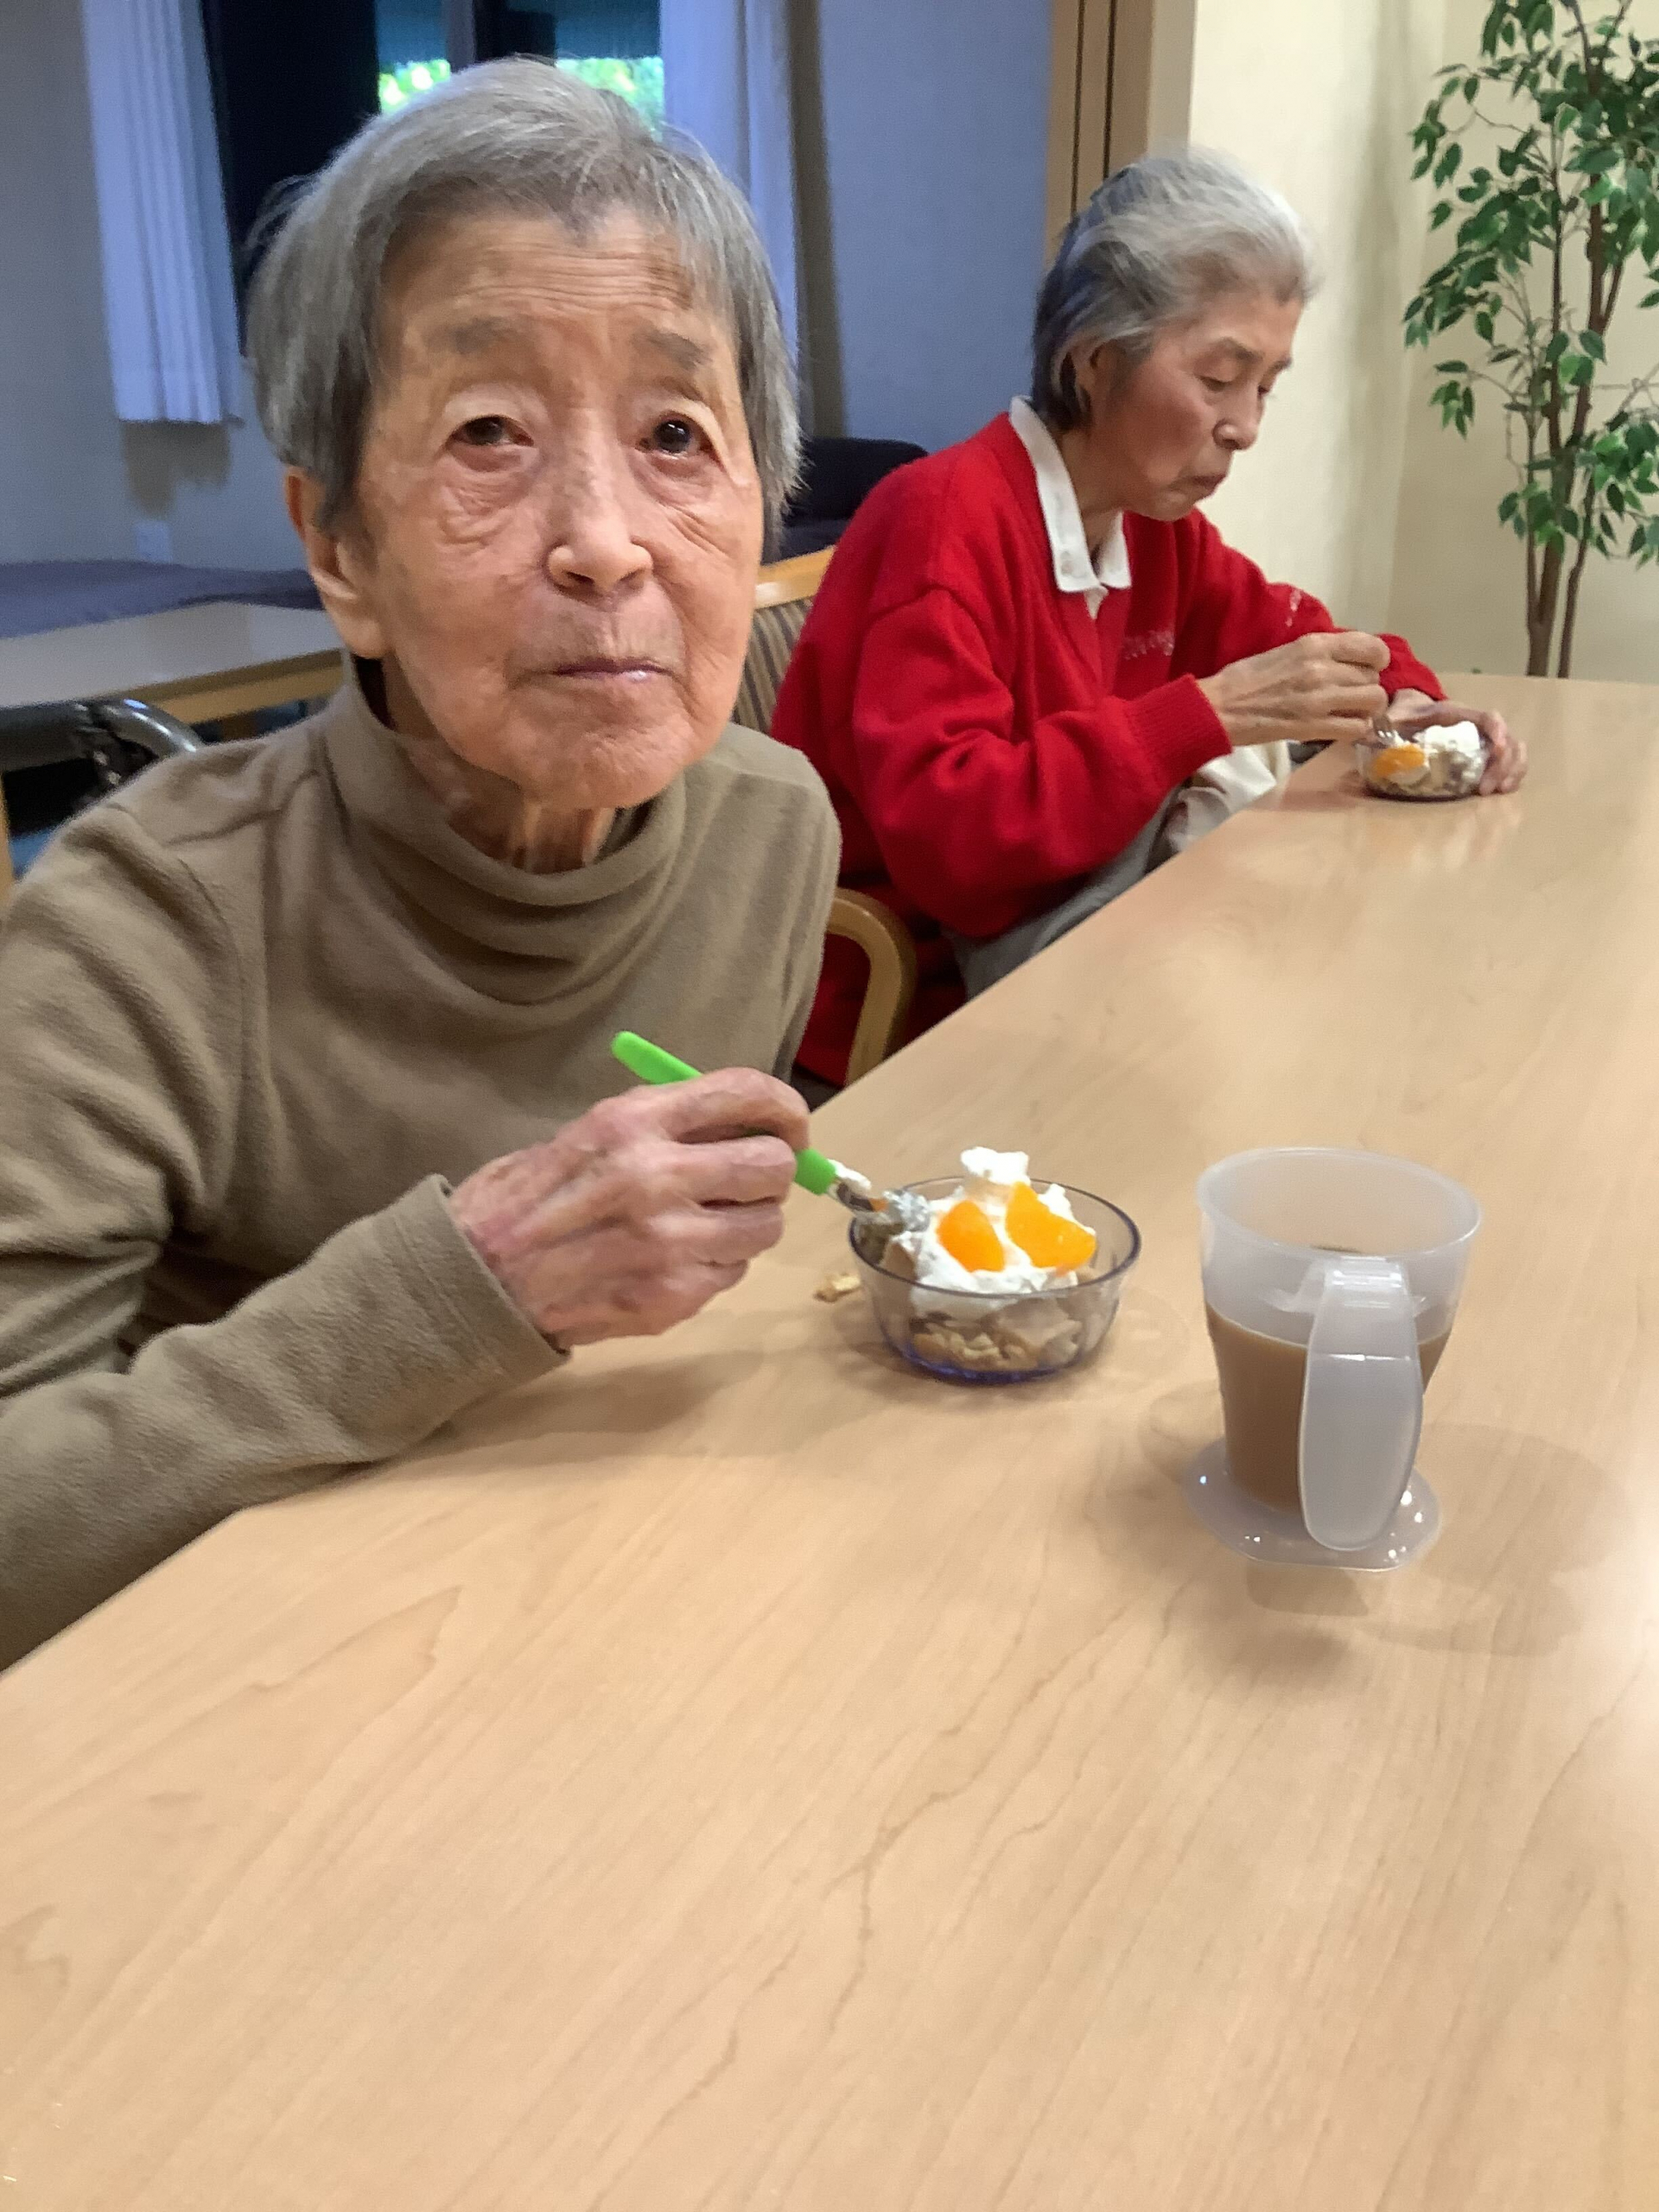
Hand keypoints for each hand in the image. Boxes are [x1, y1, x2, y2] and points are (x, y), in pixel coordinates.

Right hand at [450, 1069, 808, 1346]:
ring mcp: (670, 1243)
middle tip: (750, 1180)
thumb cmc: (529, 1197)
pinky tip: (671, 1261)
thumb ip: (665, 1124)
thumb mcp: (590, 1131)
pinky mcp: (672, 1296)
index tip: (789, 1125)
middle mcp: (658, 1176)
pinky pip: (733, 1272)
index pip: (747, 1093)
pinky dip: (715, 1265)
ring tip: (705, 1224)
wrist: (478, 1276)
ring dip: (748, 1223)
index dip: (786, 1108)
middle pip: (774, 1164)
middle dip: (772, 1171)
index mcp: (634, 1121)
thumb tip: (745, 1124)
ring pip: (766, 1225)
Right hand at [1197, 631, 1390, 748]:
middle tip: (1352, 694)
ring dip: (1367, 708)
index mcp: (1315, 645)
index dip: (1377, 659)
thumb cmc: (1247, 677)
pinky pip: (1357, 728)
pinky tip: (1343, 727)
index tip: (1369, 667)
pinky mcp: (1314, 727)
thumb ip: (1320, 653)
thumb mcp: (1287, 651)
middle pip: (1373, 677)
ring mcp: (1321, 699)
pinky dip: (1356, 729)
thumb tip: (1350, 661)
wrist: (1221, 707)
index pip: (1372, 647)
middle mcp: (1323, 669)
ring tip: (1353, 711)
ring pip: (1373, 702)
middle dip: (1368, 686)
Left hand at [1385, 690, 1526, 795]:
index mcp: (1456, 713)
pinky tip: (1503, 791)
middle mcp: (1475, 724)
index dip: (1497, 731)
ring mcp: (1483, 739)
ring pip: (1513, 750)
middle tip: (1485, 789)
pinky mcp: (1483, 753)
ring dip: (1511, 771)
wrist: (1410, 708)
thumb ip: (1381, 726)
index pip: (1486, 717)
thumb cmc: (1404, 713)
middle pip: (1506, 738)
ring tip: (1498, 792)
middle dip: (1503, 764)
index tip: (1498, 748)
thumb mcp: (1392, 717)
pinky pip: (1508, 761)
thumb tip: (1365, 737)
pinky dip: (1511, 774)